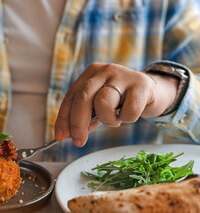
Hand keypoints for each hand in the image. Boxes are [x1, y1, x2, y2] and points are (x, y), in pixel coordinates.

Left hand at [54, 63, 178, 146]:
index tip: (60, 136)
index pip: (71, 96)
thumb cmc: (121, 101)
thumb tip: (68, 135)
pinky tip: (129, 114)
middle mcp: (104, 71)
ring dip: (107, 119)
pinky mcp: (141, 84)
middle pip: (83, 97)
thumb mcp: (99, 108)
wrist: (153, 92)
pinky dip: (126, 119)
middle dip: (77, 123)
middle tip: (79, 141)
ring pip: (103, 102)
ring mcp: (122, 75)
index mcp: (90, 74)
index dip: (63, 117)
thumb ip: (84, 119)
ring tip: (115, 119)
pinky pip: (128, 110)